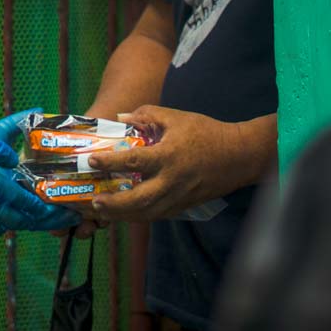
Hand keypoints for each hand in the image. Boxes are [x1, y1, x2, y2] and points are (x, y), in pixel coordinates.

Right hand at [0, 130, 79, 237]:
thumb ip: (7, 142)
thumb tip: (21, 144)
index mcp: (0, 189)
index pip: (31, 203)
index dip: (49, 210)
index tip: (64, 213)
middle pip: (20, 221)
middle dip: (40, 223)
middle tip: (53, 223)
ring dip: (10, 223)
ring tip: (16, 218)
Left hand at [83, 106, 273, 222]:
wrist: (239, 156)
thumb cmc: (206, 132)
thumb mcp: (176, 117)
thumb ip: (147, 115)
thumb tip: (122, 117)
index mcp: (169, 156)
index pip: (134, 161)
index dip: (110, 162)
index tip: (91, 161)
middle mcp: (173, 181)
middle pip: (139, 200)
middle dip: (114, 204)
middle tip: (93, 201)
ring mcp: (180, 197)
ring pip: (147, 214)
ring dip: (123, 215)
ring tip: (102, 212)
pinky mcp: (185, 206)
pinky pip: (158, 215)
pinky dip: (139, 216)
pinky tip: (124, 213)